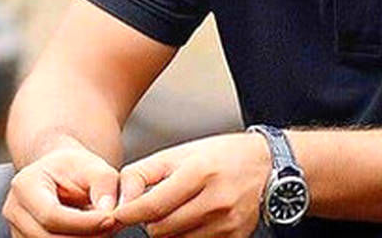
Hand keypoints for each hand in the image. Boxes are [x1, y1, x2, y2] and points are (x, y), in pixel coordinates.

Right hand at [1, 146, 118, 236]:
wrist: (59, 174)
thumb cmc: (76, 169)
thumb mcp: (95, 166)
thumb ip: (104, 186)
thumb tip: (108, 214)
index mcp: (25, 184)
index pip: (51, 214)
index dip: (83, 223)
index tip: (111, 219)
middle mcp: (15, 210)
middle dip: (86, 237)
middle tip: (111, 226)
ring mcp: (17, 230)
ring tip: (103, 228)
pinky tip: (91, 233)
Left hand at [112, 133, 270, 237]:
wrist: (266, 166)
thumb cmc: (219, 156)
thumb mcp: (178, 153)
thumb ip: (143, 174)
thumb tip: (120, 200)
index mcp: (199, 173)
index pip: (154, 205)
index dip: (129, 214)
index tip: (115, 216)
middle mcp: (216, 201)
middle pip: (162, 229)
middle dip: (150, 221)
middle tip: (155, 206)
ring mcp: (227, 224)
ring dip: (167, 231)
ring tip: (178, 210)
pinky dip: (186, 237)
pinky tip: (193, 219)